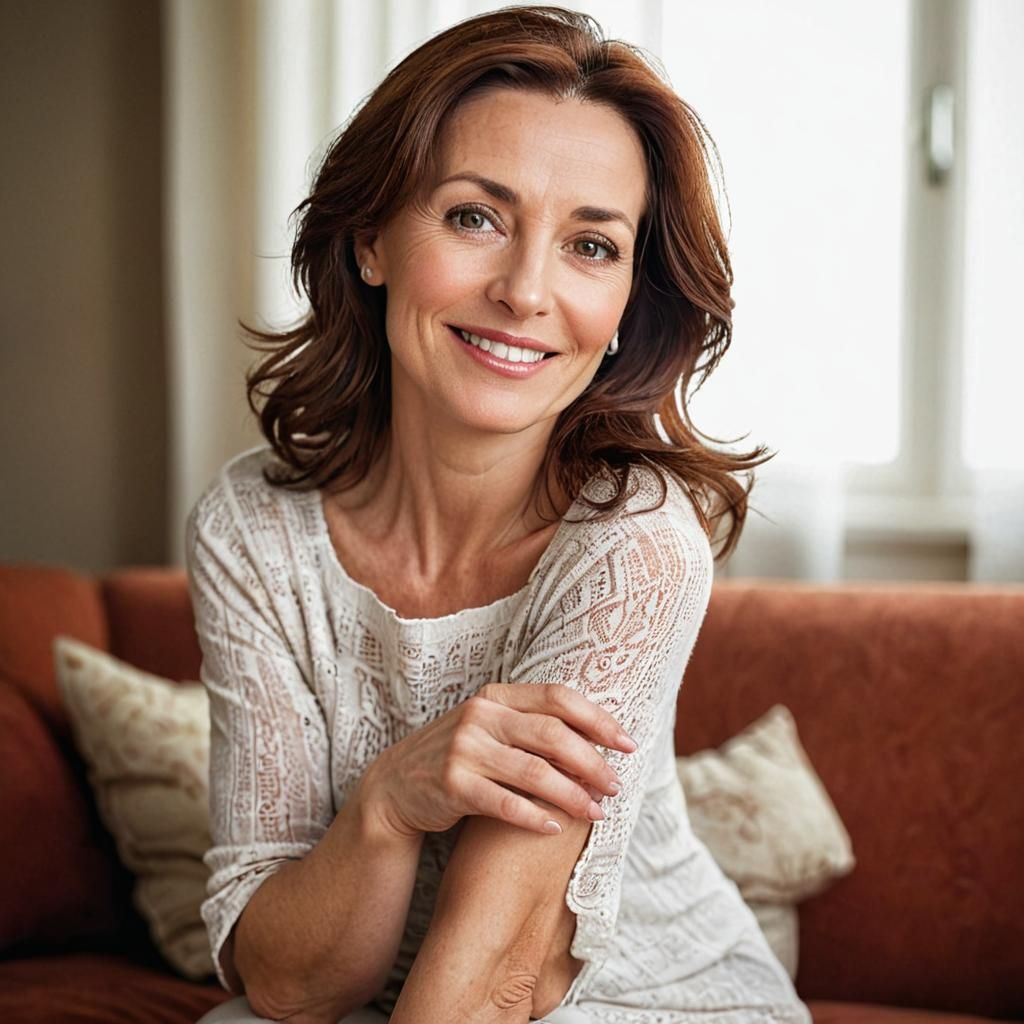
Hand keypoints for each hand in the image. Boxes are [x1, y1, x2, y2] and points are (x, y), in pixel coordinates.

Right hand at [361, 683, 636, 837]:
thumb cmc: (460, 756)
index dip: (597, 719)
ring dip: (572, 794)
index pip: (558, 698)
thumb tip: (599, 739)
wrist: (396, 785)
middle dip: (592, 761)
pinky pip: (504, 803)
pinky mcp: (451, 784)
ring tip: (596, 812)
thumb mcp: (490, 728)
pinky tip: (556, 827)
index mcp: (496, 695)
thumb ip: (532, 725)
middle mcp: (481, 716)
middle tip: (615, 785)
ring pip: (533, 771)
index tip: (628, 743)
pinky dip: (534, 816)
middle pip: (552, 734)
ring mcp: (464, 749)